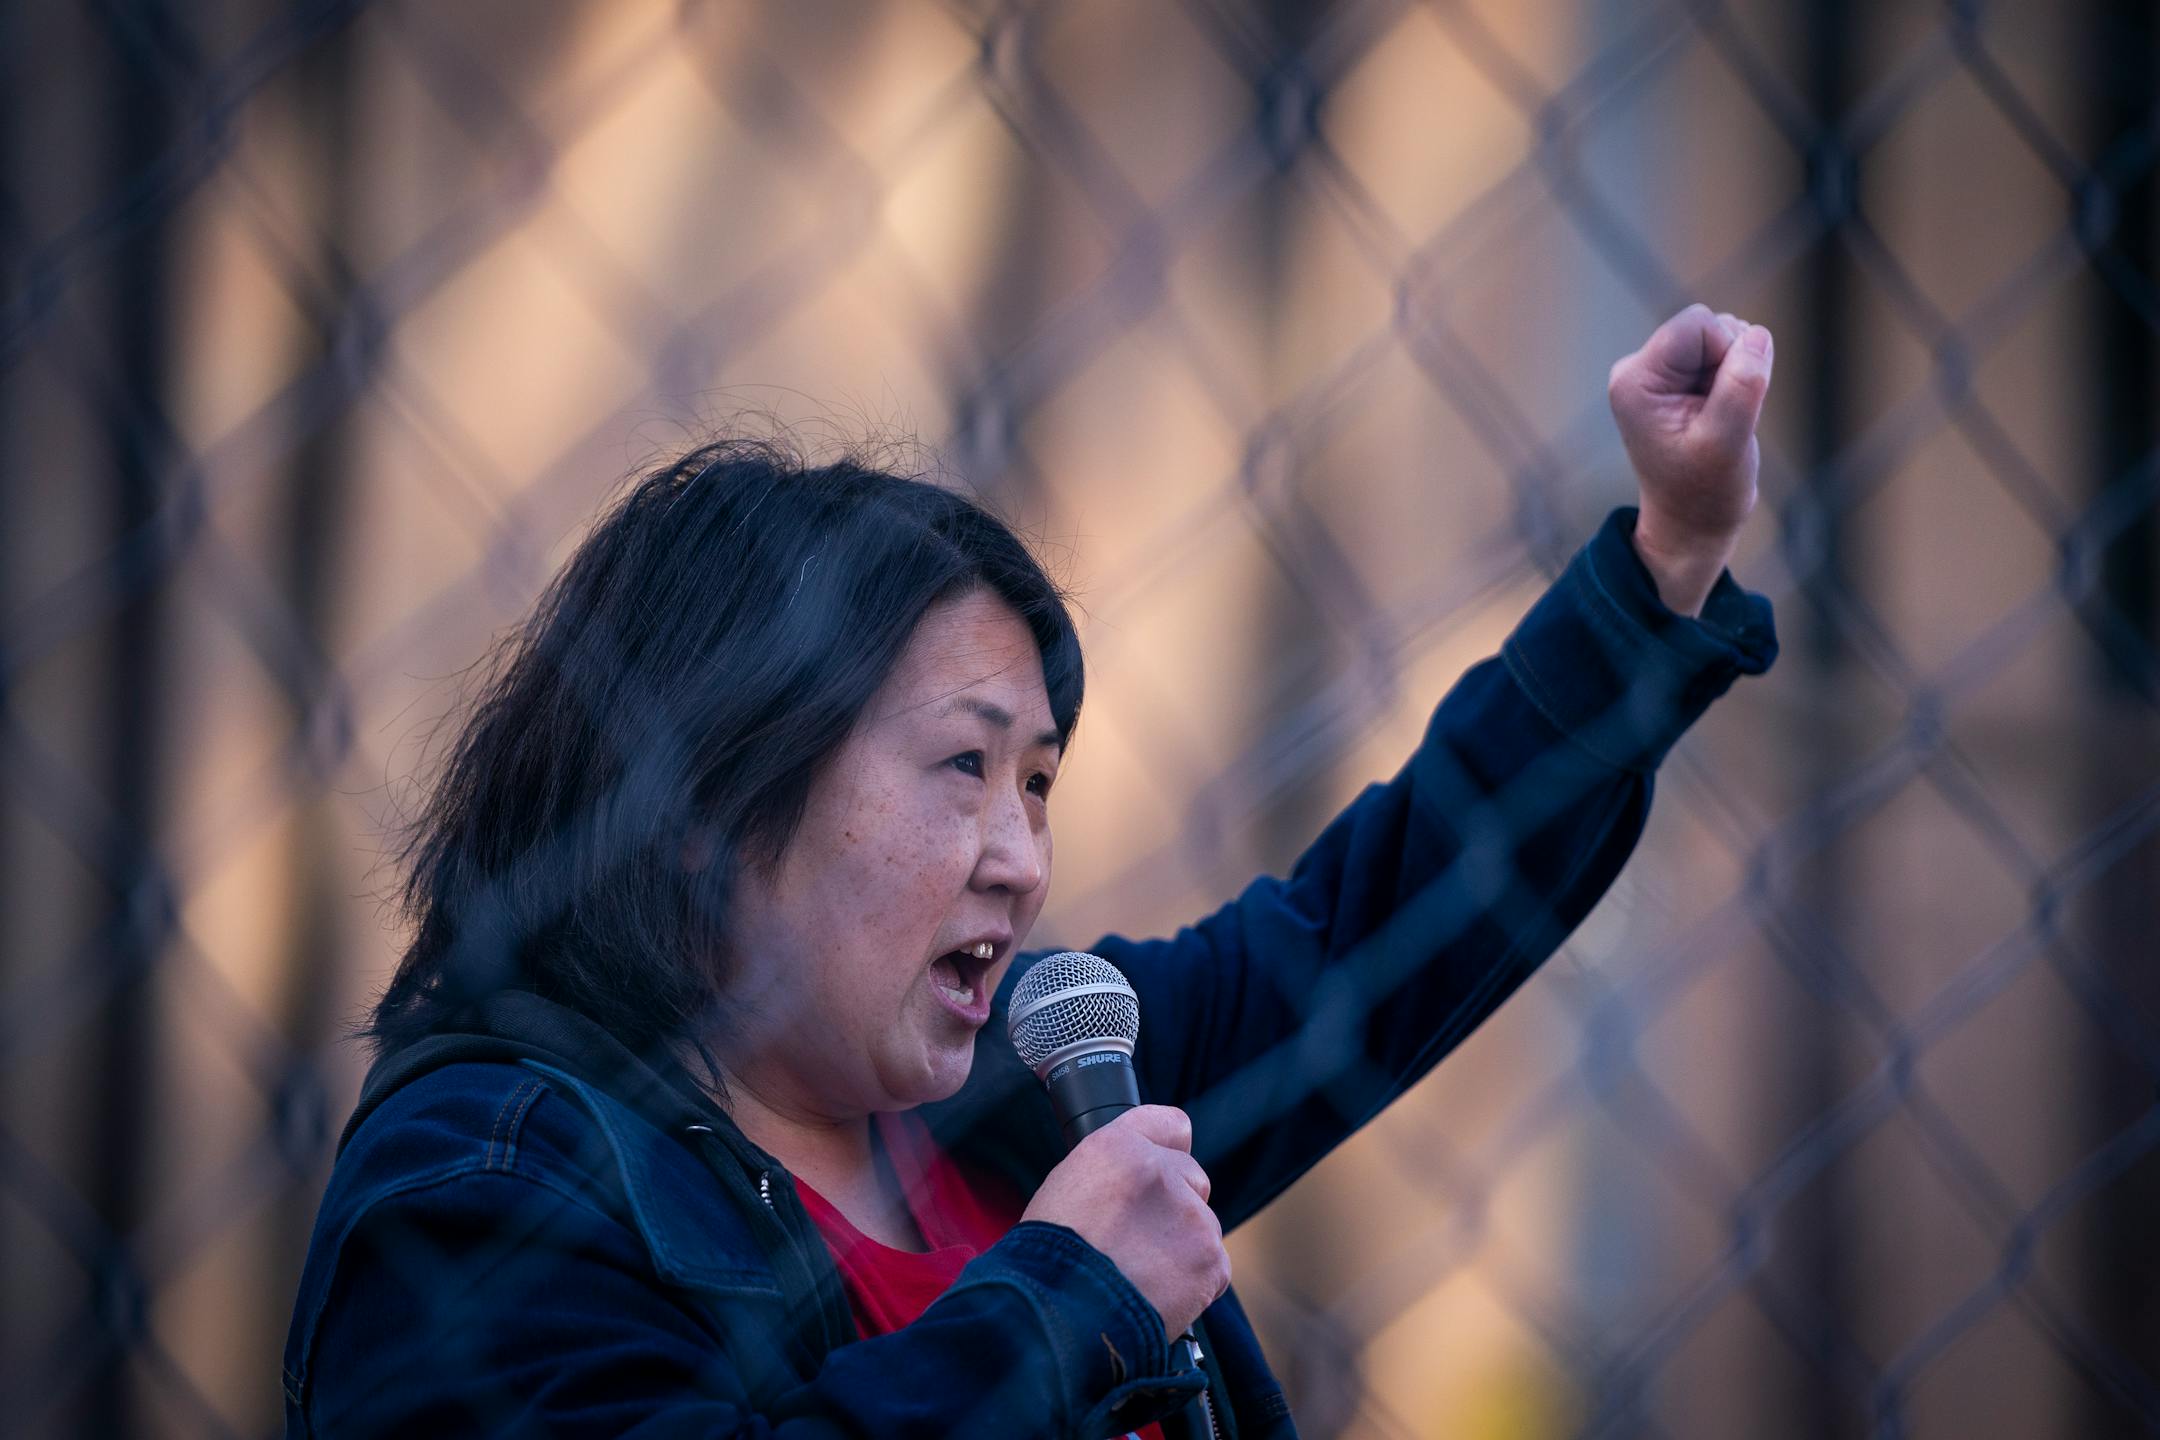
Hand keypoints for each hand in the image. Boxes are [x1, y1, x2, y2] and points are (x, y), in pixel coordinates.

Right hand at [1020, 1105, 1229, 1339]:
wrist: (1056, 1321)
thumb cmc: (1047, 1262)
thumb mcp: (1065, 1190)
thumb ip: (1111, 1172)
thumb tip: (1136, 1180)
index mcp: (1118, 1147)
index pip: (1171, 1125)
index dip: (1168, 1150)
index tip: (1166, 1168)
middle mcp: (1160, 1172)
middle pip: (1193, 1178)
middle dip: (1175, 1206)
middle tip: (1140, 1241)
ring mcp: (1191, 1216)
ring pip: (1203, 1225)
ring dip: (1183, 1247)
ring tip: (1141, 1277)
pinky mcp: (1211, 1260)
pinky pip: (1215, 1267)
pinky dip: (1194, 1284)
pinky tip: (1159, 1296)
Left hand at [1606, 303, 1774, 615]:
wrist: (1692, 523)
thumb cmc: (1704, 492)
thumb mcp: (1727, 443)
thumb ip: (1741, 388)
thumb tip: (1757, 336)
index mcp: (1636, 380)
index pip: (1697, 324)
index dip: (1728, 351)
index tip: (1729, 399)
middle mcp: (1639, 370)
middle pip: (1708, 325)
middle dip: (1733, 361)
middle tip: (1726, 414)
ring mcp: (1658, 374)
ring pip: (1721, 337)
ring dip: (1736, 372)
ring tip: (1723, 418)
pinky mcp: (1679, 380)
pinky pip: (1724, 355)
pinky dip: (1736, 379)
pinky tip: (1722, 414)